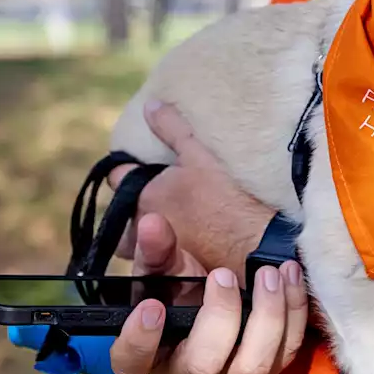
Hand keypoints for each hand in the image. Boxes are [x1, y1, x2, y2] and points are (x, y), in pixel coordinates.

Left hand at [109, 100, 273, 274]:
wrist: (256, 242)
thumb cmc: (226, 196)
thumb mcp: (199, 153)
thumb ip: (171, 128)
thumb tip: (150, 105)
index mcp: (143, 195)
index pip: (117, 177)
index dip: (127, 167)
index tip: (137, 162)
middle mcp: (145, 226)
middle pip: (121, 221)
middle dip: (129, 211)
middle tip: (151, 199)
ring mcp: (160, 252)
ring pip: (135, 247)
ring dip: (142, 237)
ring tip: (166, 223)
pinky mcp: (179, 268)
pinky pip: (160, 260)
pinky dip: (166, 250)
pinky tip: (187, 239)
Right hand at [109, 212, 308, 373]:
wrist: (219, 294)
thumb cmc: (181, 287)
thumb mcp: (164, 267)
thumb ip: (156, 248)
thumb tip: (152, 224)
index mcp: (152, 352)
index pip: (132, 362)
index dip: (139, 341)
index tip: (151, 307)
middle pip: (203, 366)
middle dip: (219, 318)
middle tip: (222, 274)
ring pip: (255, 366)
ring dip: (266, 316)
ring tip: (269, 272)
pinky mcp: (272, 365)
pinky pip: (289, 348)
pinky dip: (293, 310)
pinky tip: (289, 274)